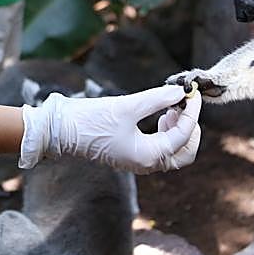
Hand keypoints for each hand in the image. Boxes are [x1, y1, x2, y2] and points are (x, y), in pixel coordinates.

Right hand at [19, 84, 201, 173]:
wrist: (62, 130)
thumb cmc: (91, 119)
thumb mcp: (128, 106)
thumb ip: (157, 99)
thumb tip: (182, 91)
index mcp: (148, 155)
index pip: (183, 135)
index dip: (191, 112)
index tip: (192, 93)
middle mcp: (146, 163)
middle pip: (185, 153)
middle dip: (191, 128)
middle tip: (186, 105)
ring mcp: (139, 160)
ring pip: (174, 152)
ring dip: (179, 130)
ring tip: (170, 107)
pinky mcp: (132, 153)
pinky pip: (160, 148)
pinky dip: (166, 133)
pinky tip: (159, 115)